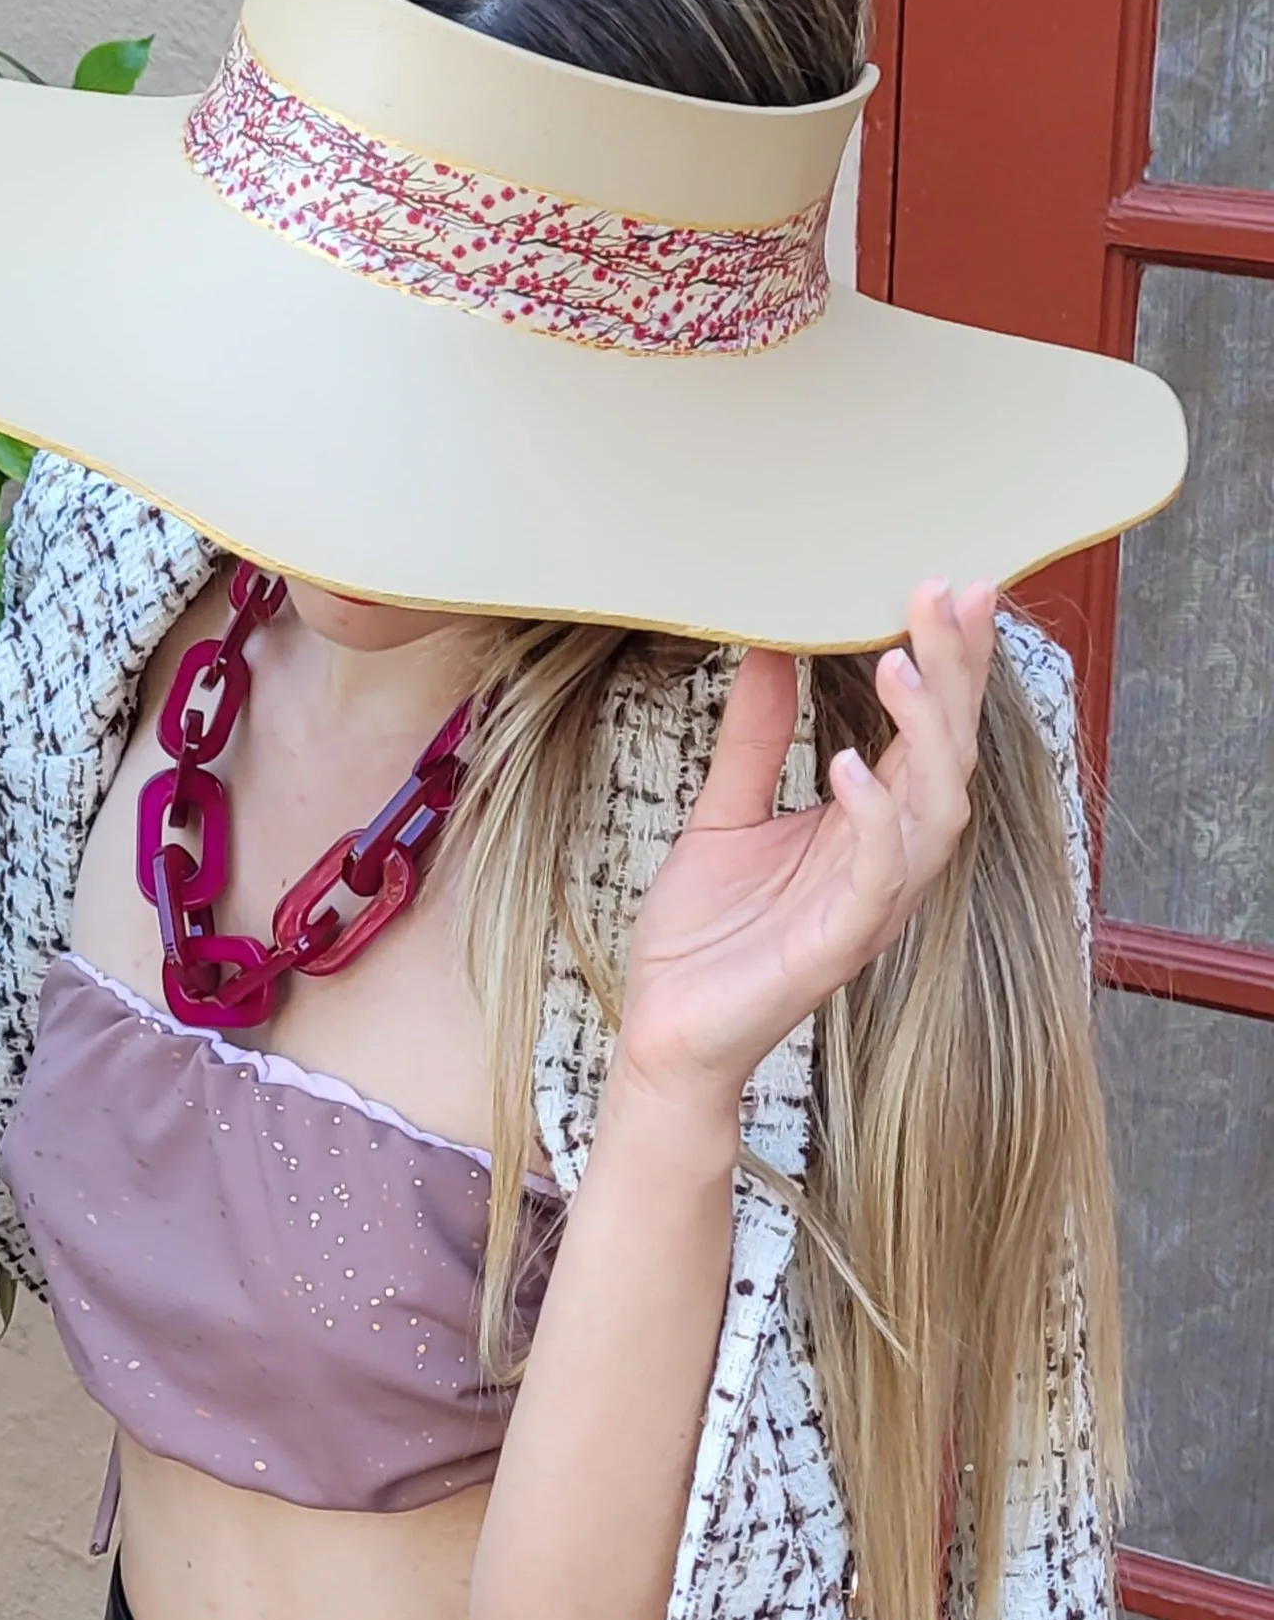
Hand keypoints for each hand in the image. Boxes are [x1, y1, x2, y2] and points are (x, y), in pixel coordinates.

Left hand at [613, 579, 996, 1114]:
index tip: (946, 584)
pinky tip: (851, 768)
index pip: (924, 730)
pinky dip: (874, 820)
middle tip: (950, 593)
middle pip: (949, 754)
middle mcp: (886, 860)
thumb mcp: (722, 819)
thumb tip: (766, 649)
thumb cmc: (703, 940)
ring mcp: (869, 905)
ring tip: (900, 665)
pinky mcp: (838, 947)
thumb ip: (752, 743)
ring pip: (937, 810)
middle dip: (956, 674)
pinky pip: (879, 879)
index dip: (945, 661)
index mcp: (866, 826)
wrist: (664, 1035)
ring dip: (926, 736)